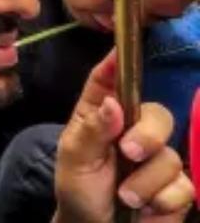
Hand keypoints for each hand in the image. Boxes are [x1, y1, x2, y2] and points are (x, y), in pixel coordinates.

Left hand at [53, 53, 191, 221]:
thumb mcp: (74, 159)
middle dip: (148, 134)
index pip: (109, 82)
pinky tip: (145, 207)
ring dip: (144, 181)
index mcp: (101, 115)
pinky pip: (183, 186)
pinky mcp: (177, 187)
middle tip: (130, 152)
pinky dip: (161, 199)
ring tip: (125, 196)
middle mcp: (133, 130)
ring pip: (169, 156)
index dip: (116, 63)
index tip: (119, 50)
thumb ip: (92, 131)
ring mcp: (158, 158)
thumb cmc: (79, 188)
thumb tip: (113, 103)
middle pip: (157, 114)